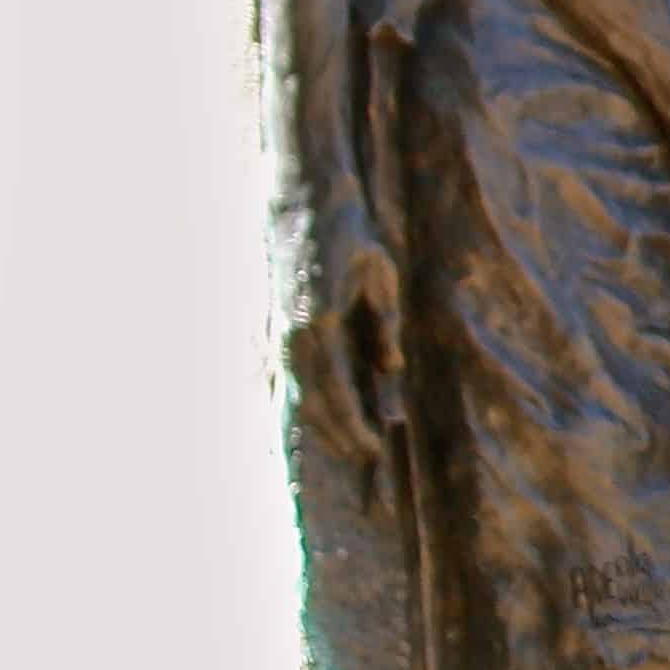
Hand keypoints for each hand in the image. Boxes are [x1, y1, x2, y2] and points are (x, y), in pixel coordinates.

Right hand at [292, 186, 407, 465]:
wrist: (302, 207)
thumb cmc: (349, 240)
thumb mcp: (378, 275)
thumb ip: (382, 323)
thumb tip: (389, 370)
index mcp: (316, 323)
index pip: (334, 390)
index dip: (352, 425)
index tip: (374, 450)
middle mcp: (292, 336)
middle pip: (314, 401)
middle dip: (339, 435)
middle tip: (369, 462)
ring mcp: (280, 335)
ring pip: (300, 393)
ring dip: (324, 425)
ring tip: (352, 450)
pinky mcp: (279, 331)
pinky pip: (295, 378)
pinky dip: (312, 403)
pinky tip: (327, 422)